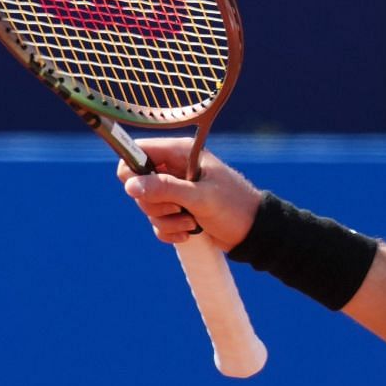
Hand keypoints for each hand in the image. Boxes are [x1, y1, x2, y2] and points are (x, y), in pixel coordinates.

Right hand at [119, 138, 261, 249]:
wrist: (255, 232)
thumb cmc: (234, 207)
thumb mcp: (200, 197)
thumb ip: (166, 189)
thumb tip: (130, 186)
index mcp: (180, 153)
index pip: (137, 152)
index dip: (132, 172)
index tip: (142, 191)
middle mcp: (174, 169)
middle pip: (137, 184)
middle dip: (155, 204)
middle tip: (178, 208)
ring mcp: (175, 191)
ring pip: (147, 206)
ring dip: (166, 220)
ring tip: (192, 222)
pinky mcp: (178, 211)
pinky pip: (158, 222)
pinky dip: (170, 231)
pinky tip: (190, 233)